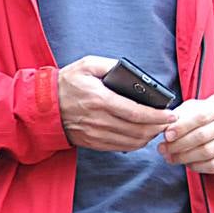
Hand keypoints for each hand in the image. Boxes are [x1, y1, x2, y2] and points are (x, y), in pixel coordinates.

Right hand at [58, 55, 175, 150]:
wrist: (42, 107)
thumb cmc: (67, 83)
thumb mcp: (88, 65)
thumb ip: (111, 65)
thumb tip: (132, 72)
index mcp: (100, 99)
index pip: (136, 112)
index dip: (157, 116)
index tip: (171, 115)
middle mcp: (99, 120)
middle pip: (137, 130)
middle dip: (158, 127)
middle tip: (170, 122)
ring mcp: (95, 134)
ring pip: (130, 142)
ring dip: (149, 137)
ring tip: (159, 127)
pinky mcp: (92, 143)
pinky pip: (120, 148)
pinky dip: (135, 144)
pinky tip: (143, 135)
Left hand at [158, 93, 213, 173]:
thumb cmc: (208, 116)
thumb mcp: (196, 107)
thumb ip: (181, 115)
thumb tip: (166, 127)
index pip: (201, 116)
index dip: (182, 127)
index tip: (166, 135)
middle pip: (203, 136)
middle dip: (179, 144)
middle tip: (163, 149)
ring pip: (207, 152)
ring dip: (184, 157)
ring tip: (170, 157)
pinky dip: (196, 166)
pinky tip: (186, 163)